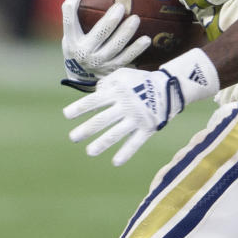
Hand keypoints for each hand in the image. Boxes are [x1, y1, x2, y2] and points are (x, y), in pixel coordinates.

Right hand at [61, 0, 150, 90]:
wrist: (81, 77)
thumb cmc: (78, 46)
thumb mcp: (71, 34)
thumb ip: (75, 15)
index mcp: (72, 41)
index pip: (69, 21)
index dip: (71, 6)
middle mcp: (84, 53)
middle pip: (98, 34)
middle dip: (110, 21)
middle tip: (121, 6)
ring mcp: (99, 63)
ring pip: (115, 46)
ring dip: (126, 32)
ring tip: (136, 18)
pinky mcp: (111, 69)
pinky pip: (127, 58)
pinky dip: (137, 49)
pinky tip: (147, 39)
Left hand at [63, 49, 218, 165]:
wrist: (170, 86)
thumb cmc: (140, 81)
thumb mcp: (123, 75)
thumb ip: (106, 83)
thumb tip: (93, 96)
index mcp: (117, 91)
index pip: (95, 101)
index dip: (79, 108)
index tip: (67, 115)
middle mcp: (126, 105)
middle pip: (102, 119)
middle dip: (86, 129)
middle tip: (73, 137)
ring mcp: (137, 117)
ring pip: (117, 133)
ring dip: (102, 143)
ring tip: (89, 152)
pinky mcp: (148, 127)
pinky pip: (136, 142)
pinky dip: (126, 152)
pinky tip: (115, 162)